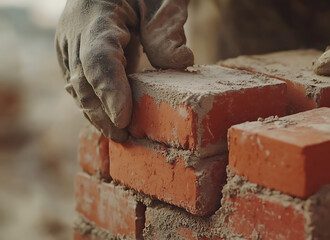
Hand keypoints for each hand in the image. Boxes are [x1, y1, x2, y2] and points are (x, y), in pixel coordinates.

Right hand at [55, 0, 193, 141]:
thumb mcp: (162, 2)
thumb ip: (167, 31)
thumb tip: (181, 63)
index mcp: (97, 18)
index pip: (98, 61)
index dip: (110, 92)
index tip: (124, 120)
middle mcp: (76, 34)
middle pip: (83, 81)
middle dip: (101, 114)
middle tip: (124, 138)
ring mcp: (70, 45)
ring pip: (77, 87)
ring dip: (96, 114)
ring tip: (119, 135)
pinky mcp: (74, 54)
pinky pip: (80, 84)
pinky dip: (95, 103)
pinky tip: (109, 119)